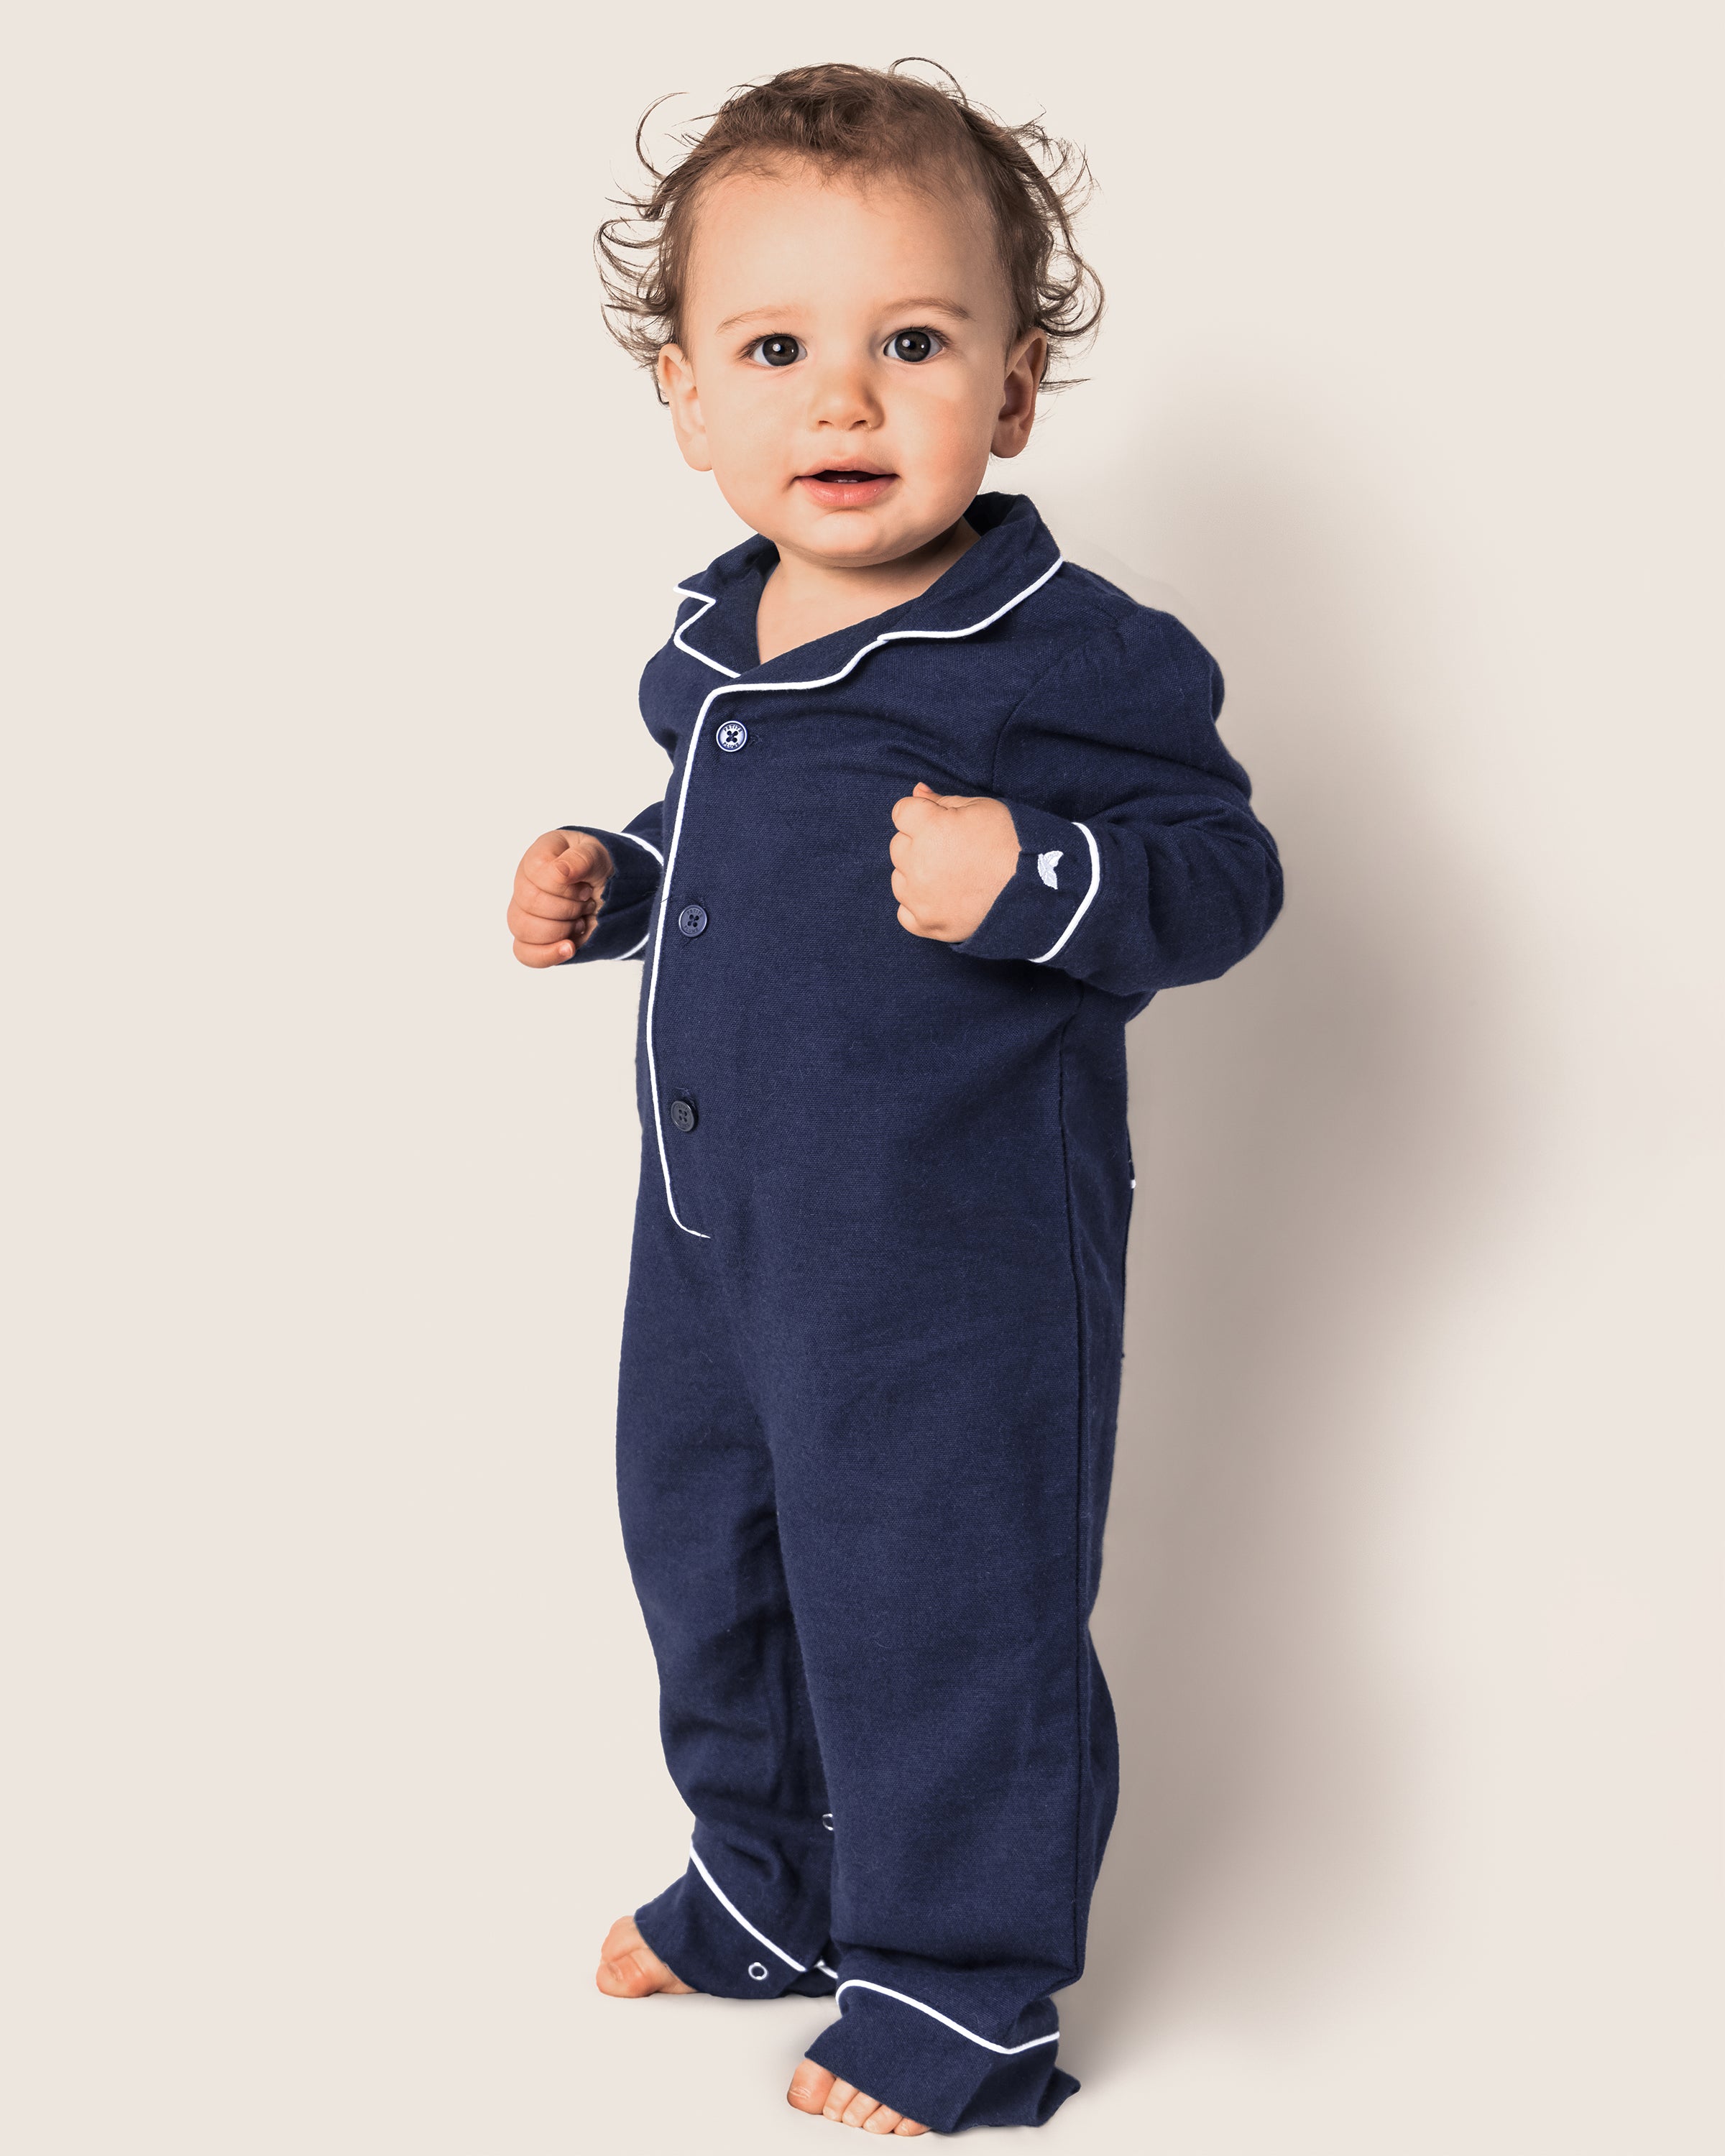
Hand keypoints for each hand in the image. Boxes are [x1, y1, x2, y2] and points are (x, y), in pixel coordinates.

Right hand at [508, 829, 614, 966]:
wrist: (612, 892)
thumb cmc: (601, 868)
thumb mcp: (599, 855)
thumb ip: (581, 858)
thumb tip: (560, 871)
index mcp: (538, 857)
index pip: (536, 872)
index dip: (565, 886)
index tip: (587, 888)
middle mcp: (525, 883)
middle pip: (529, 903)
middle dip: (568, 908)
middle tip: (587, 903)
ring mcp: (526, 912)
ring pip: (523, 928)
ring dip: (561, 929)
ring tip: (580, 921)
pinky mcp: (534, 938)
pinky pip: (524, 953)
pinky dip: (547, 954)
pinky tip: (569, 948)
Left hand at [889, 782, 1019, 941]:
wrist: (1037, 892)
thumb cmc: (1012, 844)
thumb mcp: (981, 808)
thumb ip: (942, 800)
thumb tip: (917, 791)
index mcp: (930, 827)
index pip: (902, 812)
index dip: (922, 815)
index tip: (940, 823)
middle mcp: (917, 862)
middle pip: (899, 846)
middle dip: (919, 844)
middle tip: (952, 851)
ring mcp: (920, 897)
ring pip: (900, 879)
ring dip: (916, 875)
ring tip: (951, 877)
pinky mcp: (926, 924)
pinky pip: (905, 912)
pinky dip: (919, 906)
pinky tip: (943, 899)